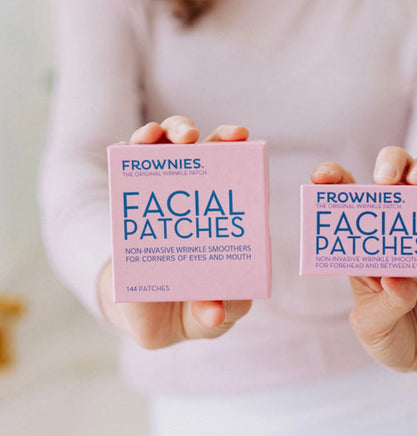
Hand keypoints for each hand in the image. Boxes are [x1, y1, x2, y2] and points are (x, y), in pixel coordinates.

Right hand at [98, 116, 251, 348]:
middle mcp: (198, 199)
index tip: (248, 146)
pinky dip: (137, 146)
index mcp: (223, 223)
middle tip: (229, 137)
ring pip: (174, 150)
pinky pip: (134, 162)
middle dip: (220, 138)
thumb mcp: (207, 319)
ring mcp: (165, 192)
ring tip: (178, 137)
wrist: (137, 312)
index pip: (242, 185)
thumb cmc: (185, 309)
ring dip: (176, 132)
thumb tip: (211, 311)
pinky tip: (139, 144)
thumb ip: (220, 312)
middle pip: (213, 158)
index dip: (248, 162)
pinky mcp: (133, 194)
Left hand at [311, 146, 416, 373]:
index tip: (323, 177)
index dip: (333, 179)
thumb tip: (399, 282)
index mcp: (363, 242)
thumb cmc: (390, 335)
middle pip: (391, 178)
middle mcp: (393, 228)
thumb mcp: (372, 328)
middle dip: (388, 163)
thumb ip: (382, 308)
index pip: (346, 200)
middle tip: (385, 179)